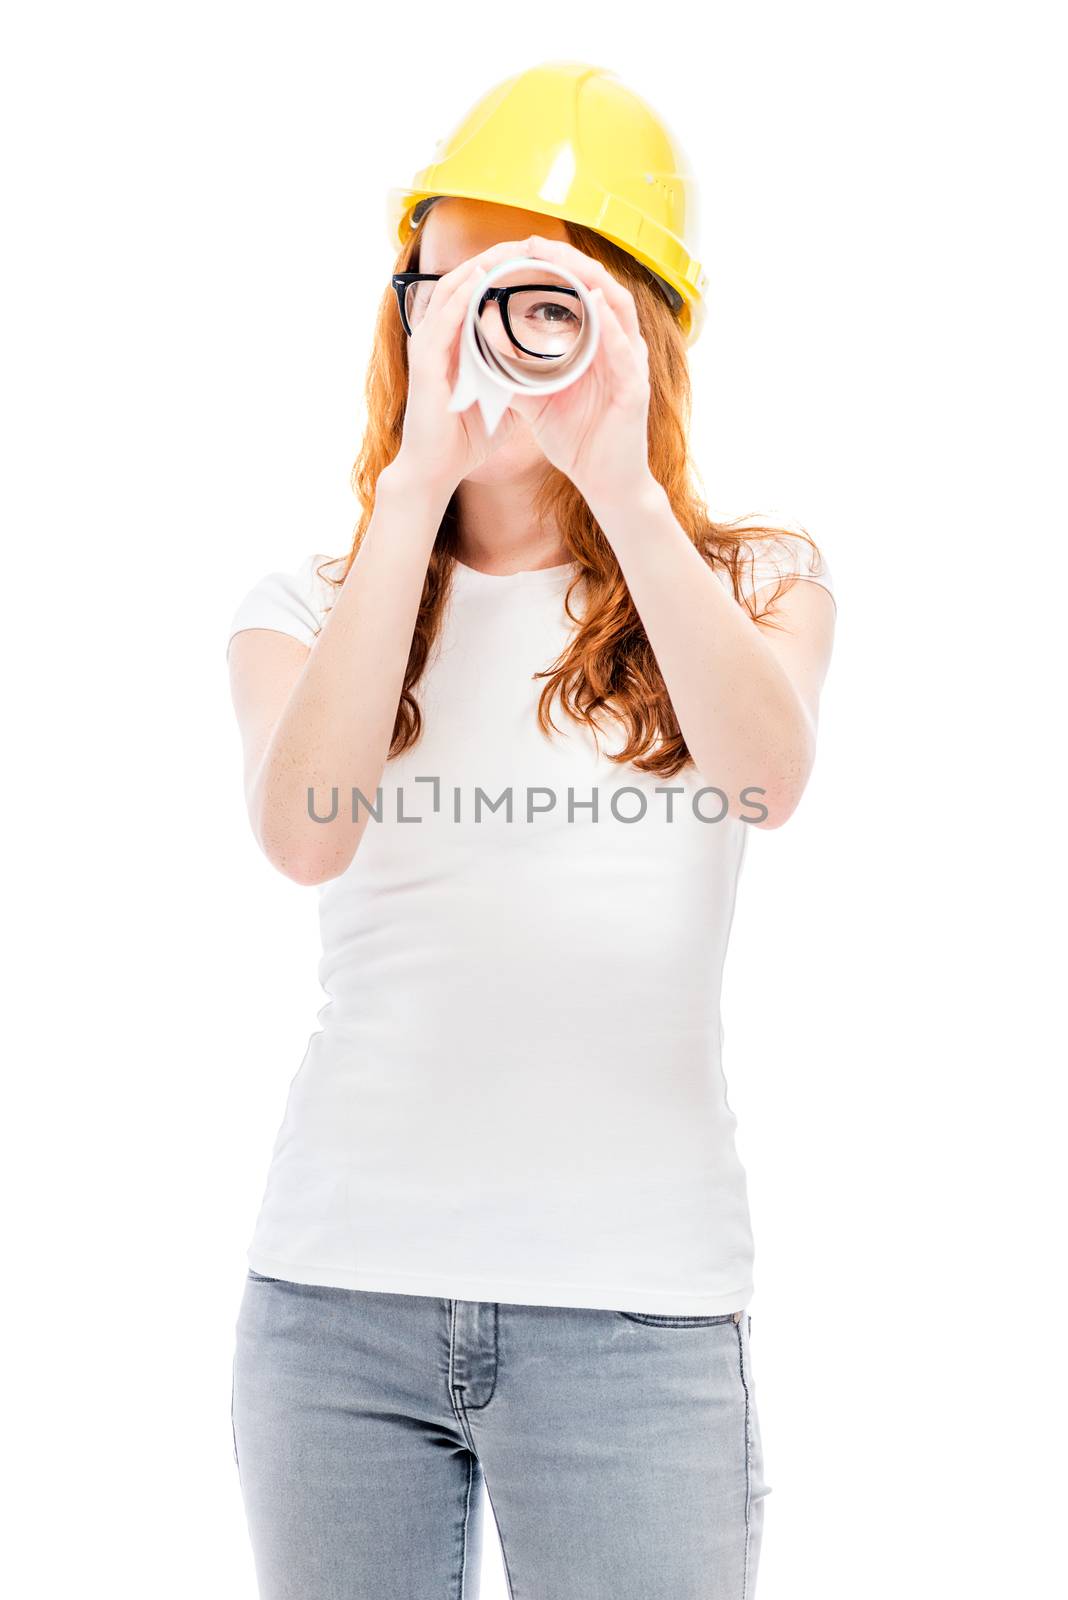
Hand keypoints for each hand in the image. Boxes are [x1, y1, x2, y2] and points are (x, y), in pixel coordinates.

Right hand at [390, 237, 544, 499]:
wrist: (436, 471)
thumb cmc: (466, 438)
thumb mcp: (503, 398)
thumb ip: (519, 377)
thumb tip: (552, 370)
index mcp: (455, 340)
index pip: (479, 291)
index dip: (505, 270)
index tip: (537, 258)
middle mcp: (437, 335)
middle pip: (466, 279)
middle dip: (497, 258)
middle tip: (530, 242)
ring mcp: (428, 344)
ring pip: (454, 288)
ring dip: (483, 265)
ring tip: (512, 248)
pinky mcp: (426, 360)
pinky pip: (445, 316)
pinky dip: (465, 294)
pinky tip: (484, 277)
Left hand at [500, 234, 655, 509]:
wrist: (605, 485)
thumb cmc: (578, 442)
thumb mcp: (538, 399)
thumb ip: (516, 371)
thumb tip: (484, 346)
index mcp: (598, 346)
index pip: (580, 293)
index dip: (555, 268)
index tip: (523, 249)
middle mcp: (619, 348)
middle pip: (600, 288)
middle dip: (569, 261)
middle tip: (535, 243)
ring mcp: (631, 366)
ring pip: (618, 307)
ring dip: (590, 279)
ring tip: (563, 259)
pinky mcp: (636, 389)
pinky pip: (624, 348)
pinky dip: (609, 323)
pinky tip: (593, 301)